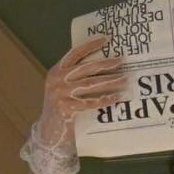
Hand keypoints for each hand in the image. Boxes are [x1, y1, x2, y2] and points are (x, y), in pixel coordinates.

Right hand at [20, 35, 128, 173]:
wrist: (48, 133)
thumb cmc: (59, 110)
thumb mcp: (60, 89)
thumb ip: (72, 77)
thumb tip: (99, 66)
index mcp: (56, 71)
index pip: (74, 53)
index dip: (90, 45)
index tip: (106, 39)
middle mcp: (57, 80)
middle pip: (86, 68)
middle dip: (106, 63)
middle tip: (121, 60)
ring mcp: (61, 94)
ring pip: (91, 84)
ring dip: (110, 81)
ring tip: (125, 79)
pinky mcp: (67, 108)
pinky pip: (91, 102)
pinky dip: (106, 99)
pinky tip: (117, 96)